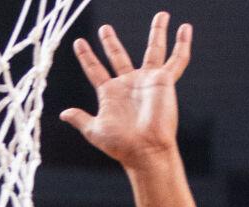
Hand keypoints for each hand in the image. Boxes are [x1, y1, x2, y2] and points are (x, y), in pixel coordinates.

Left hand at [59, 13, 191, 170]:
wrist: (145, 150)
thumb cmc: (121, 145)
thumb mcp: (95, 131)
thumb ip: (80, 119)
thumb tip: (63, 114)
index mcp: (110, 94)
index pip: (95, 70)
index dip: (87, 56)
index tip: (79, 42)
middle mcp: (128, 84)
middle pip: (118, 56)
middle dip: (110, 42)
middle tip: (104, 27)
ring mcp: (147, 80)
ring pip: (153, 50)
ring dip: (157, 32)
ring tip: (161, 14)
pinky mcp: (164, 81)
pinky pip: (177, 59)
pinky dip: (182, 44)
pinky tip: (185, 28)